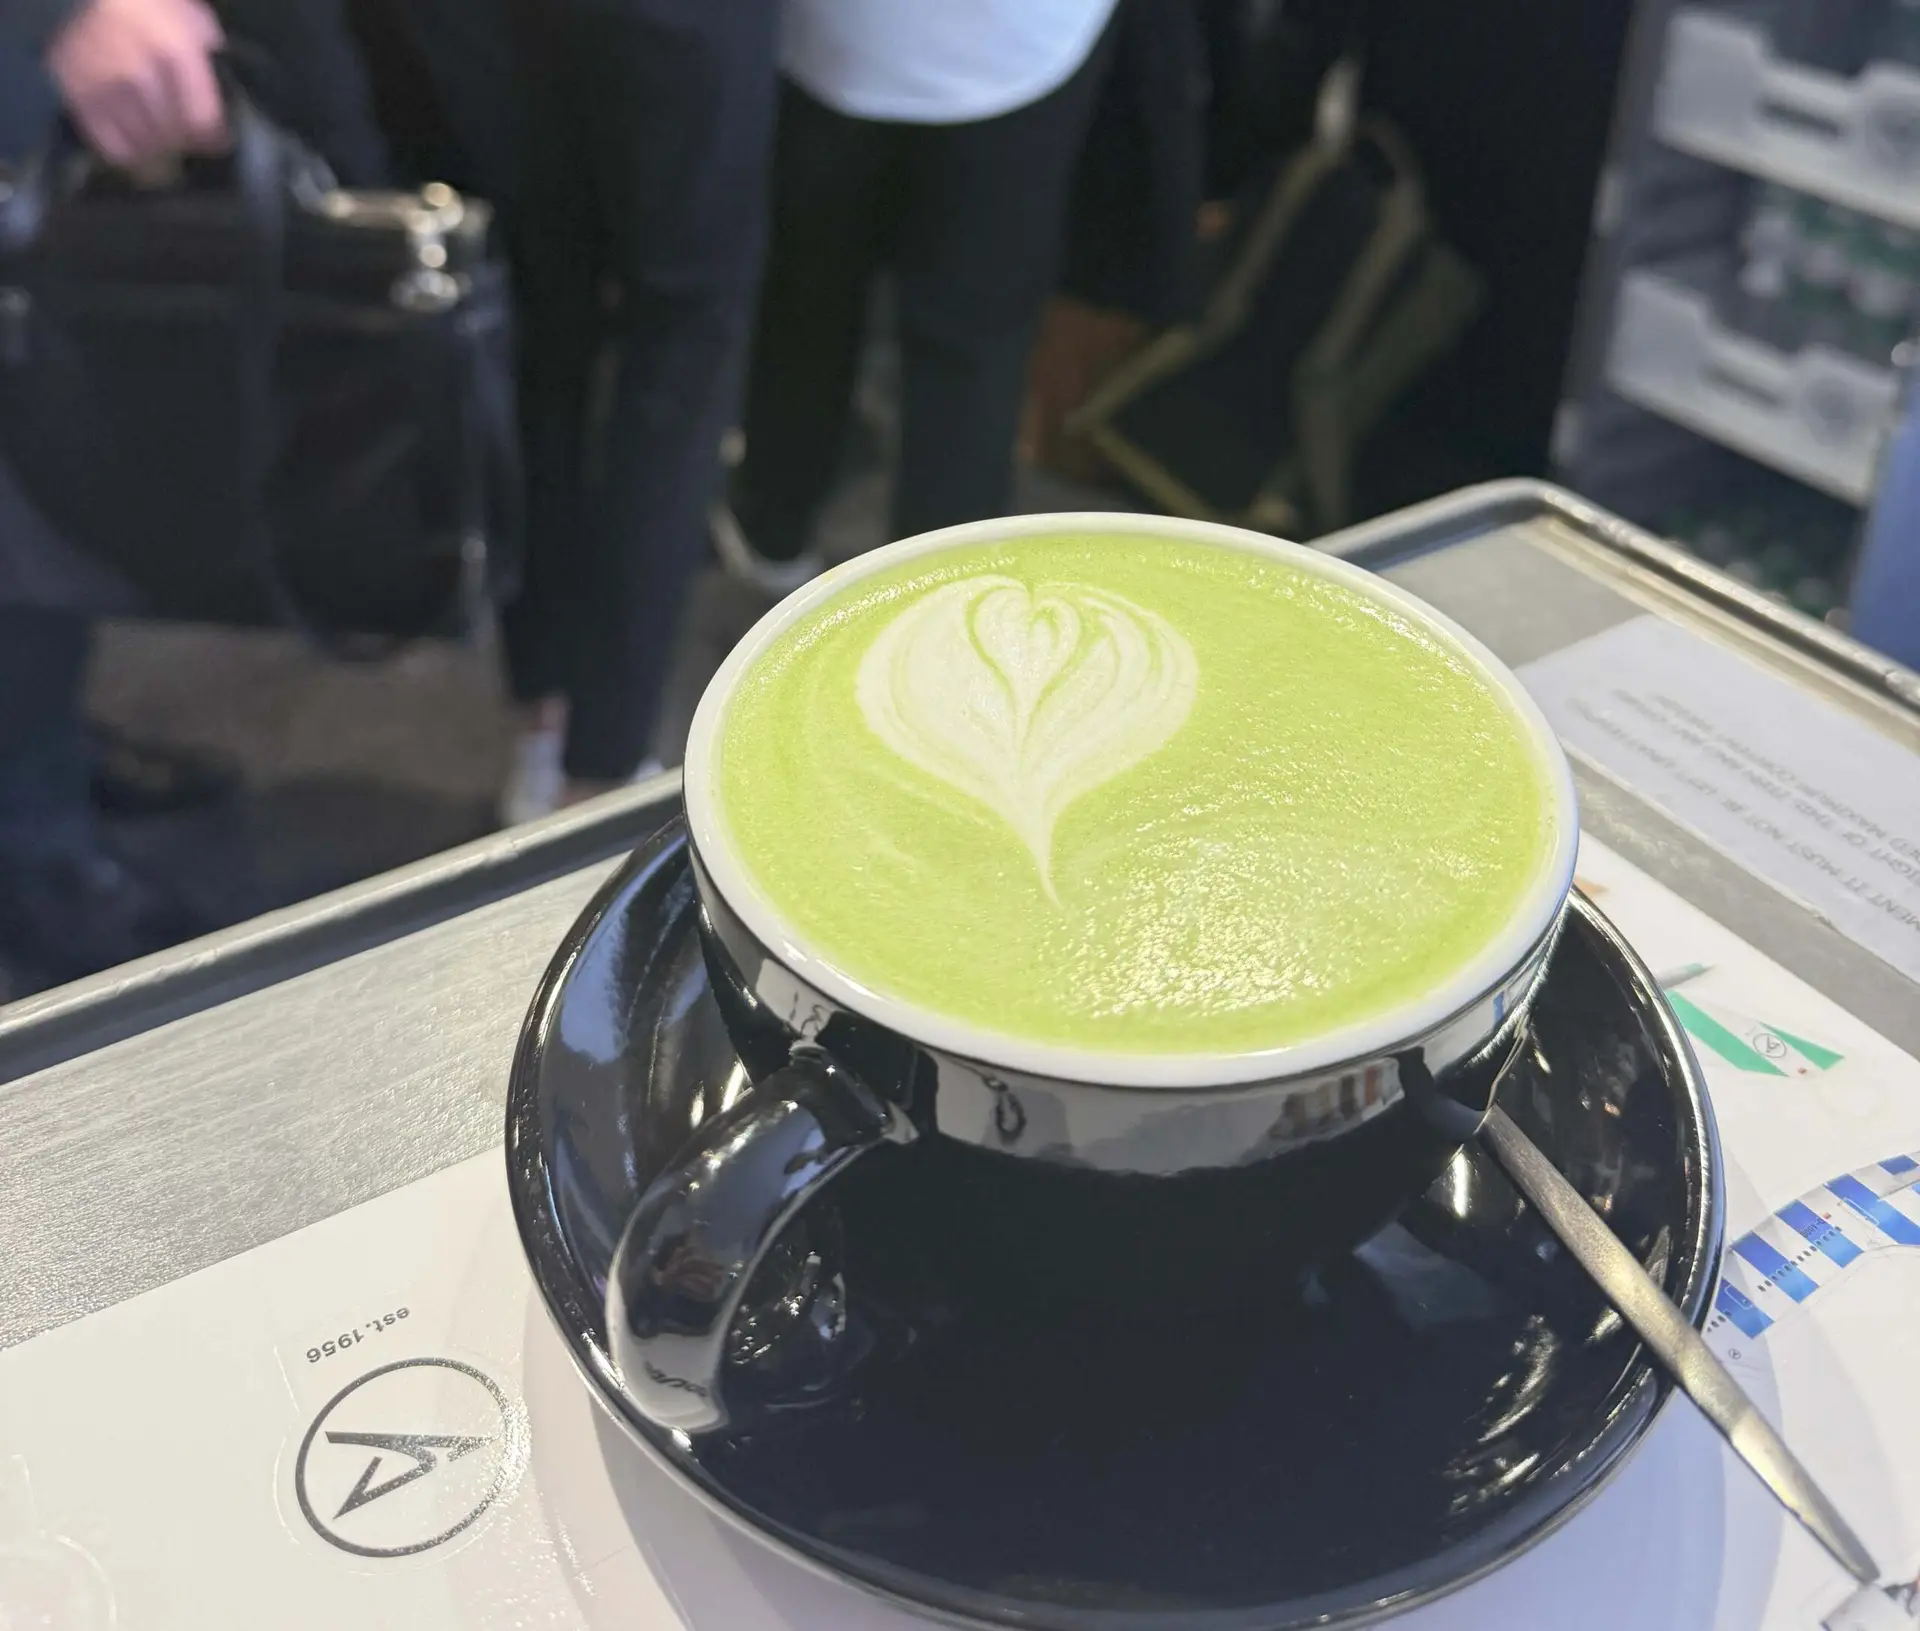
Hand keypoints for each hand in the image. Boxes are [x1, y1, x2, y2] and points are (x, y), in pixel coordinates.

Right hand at [45, 0, 227, 168]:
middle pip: (175, 138)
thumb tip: (222, 93)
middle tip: (185, 136)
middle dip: (185, 141)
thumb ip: (207, 55)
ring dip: (158, 146)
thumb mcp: (188, 18)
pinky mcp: (78, 98)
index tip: (216, 140)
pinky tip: (135, 141)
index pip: (203, 122)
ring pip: (147, 146)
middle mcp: (139, 74)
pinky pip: (113, 148)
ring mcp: (105, 88)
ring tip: (160, 136)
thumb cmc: (144, 4)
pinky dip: (130, 152)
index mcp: (174, 51)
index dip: (214, 139)